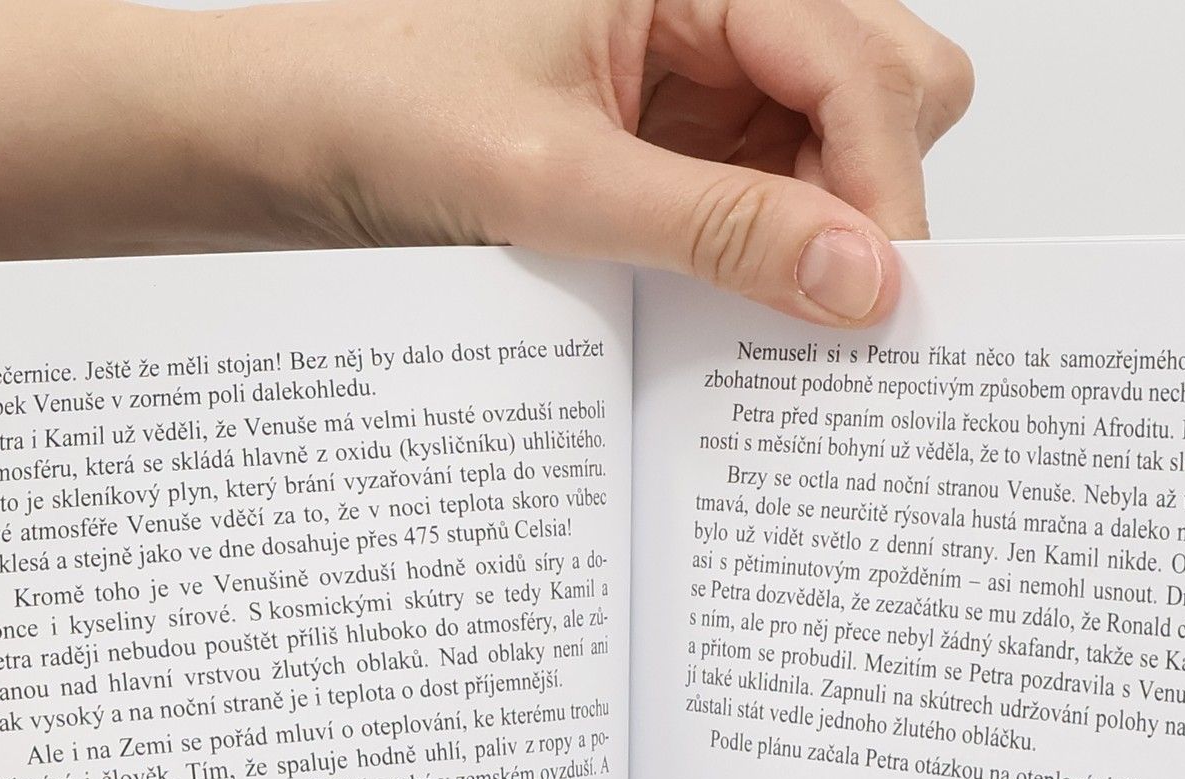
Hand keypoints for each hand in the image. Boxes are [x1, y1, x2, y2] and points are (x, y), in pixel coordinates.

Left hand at [0, 0, 974, 324]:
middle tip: (830, 304)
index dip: (883, 190)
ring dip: (826, 228)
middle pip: (890, 86)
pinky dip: (775, 249)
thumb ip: (718, 228)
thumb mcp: (558, 179)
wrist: (293, 135)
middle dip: (874, 195)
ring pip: (848, 141)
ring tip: (767, 308)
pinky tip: (736, 301)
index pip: (861, 66)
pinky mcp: (684, 131)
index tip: (882, 303)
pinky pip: (779, 185)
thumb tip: (862, 282)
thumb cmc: (389, 106)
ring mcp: (708, 65)